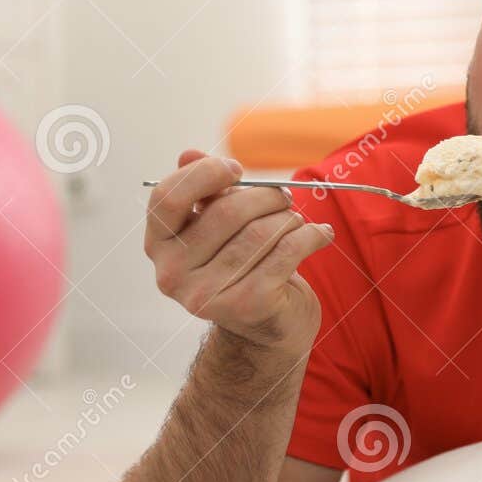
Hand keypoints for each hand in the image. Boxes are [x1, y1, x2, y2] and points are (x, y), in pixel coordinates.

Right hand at [145, 149, 334, 353]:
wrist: (267, 328)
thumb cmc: (242, 266)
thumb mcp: (218, 228)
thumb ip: (203, 192)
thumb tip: (189, 153)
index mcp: (160, 247)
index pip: (168, 198)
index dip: (205, 174)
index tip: (237, 170)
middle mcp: (173, 275)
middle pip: (226, 213)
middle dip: (265, 197)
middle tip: (284, 197)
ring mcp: (208, 295)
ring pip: (260, 232)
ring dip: (289, 218)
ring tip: (298, 220)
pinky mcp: (248, 306)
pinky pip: (286, 253)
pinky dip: (311, 236)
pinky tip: (321, 234)